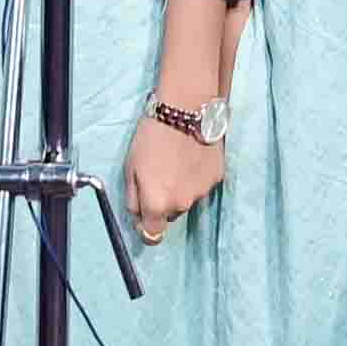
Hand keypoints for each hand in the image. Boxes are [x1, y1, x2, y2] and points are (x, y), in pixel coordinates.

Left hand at [122, 109, 224, 243]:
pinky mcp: (217, 177)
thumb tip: (138, 217)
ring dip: (180, 188)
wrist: (186, 108)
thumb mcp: (129, 168)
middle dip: (163, 202)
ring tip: (176, 160)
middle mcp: (182, 204)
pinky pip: (201, 185)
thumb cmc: (151, 136)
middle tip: (159, 174)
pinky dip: (195, 176)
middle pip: (170, 214)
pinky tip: (191, 155)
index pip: (152, 236)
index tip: (144, 212)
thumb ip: (133, 199)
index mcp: (157, 204)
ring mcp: (202, 192)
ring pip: (187, 199)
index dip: (146, 227)